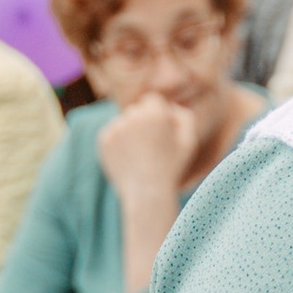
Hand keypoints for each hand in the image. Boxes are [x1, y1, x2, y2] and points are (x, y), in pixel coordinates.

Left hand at [99, 91, 197, 218]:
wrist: (147, 192)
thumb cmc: (172, 167)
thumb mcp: (188, 141)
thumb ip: (184, 116)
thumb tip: (171, 105)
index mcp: (155, 113)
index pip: (152, 100)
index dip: (158, 116)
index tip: (161, 132)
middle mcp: (133, 116)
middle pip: (136, 110)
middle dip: (143, 123)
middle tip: (150, 146)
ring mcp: (116, 128)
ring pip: (123, 122)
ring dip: (130, 132)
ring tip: (140, 155)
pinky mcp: (104, 140)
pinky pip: (112, 133)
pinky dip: (118, 143)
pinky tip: (129, 158)